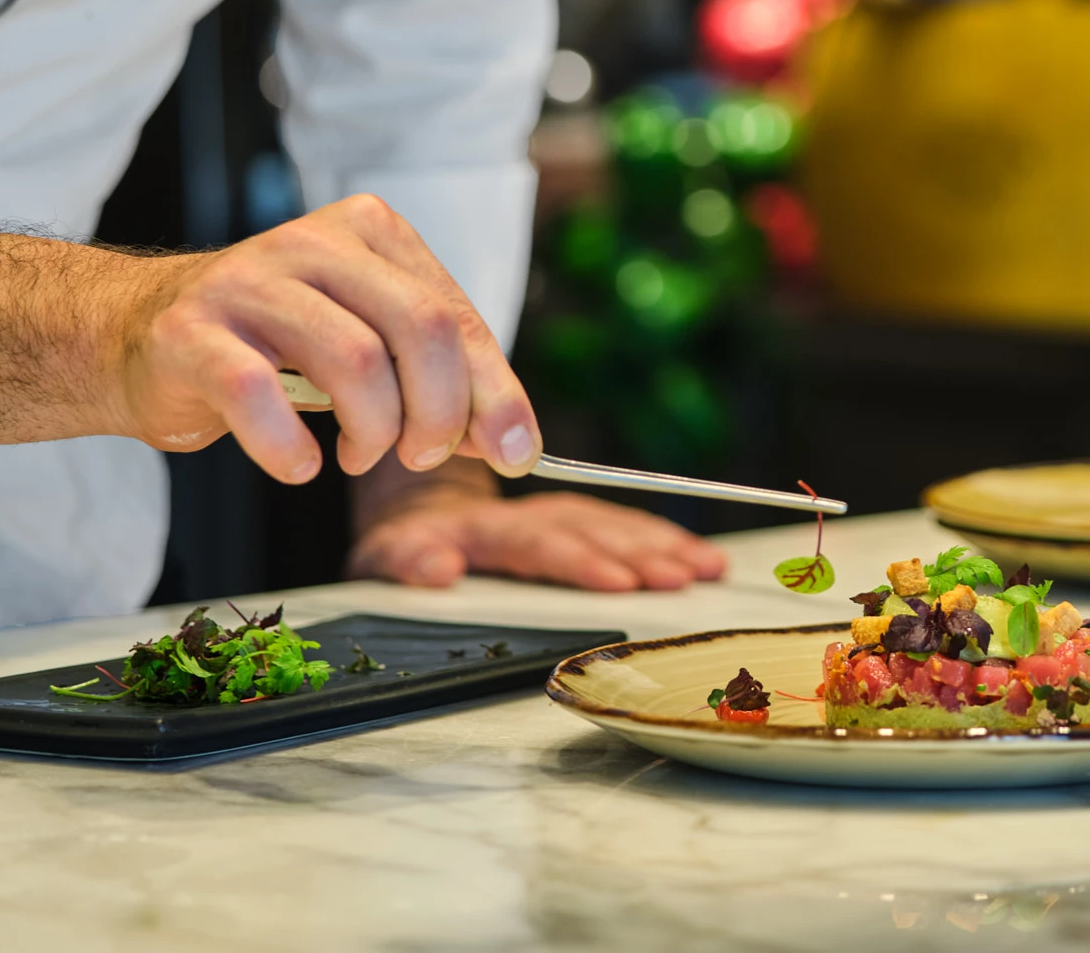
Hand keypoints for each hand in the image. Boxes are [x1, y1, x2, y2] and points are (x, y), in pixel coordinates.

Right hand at [113, 194, 540, 483]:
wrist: (138, 336)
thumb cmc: (272, 346)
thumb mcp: (369, 347)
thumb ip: (439, 382)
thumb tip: (510, 439)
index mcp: (372, 234)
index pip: (455, 315)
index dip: (496, 391)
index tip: (516, 449)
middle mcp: (315, 241)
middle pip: (421, 329)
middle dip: (441, 413)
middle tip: (423, 455)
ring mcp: (250, 280)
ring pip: (356, 361)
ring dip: (374, 431)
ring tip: (359, 455)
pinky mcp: (193, 331)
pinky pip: (259, 394)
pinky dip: (291, 448)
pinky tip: (301, 463)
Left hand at [349, 457, 728, 590]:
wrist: (425, 507)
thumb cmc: (408, 545)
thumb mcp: (385, 556)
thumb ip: (407, 562)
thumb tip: (438, 569)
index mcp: (486, 527)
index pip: (538, 542)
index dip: (580, 561)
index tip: (618, 582)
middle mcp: (531, 515)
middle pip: (590, 532)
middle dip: (638, 555)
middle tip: (678, 580)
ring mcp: (559, 514)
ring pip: (616, 525)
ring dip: (662, 546)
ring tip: (704, 569)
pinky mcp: (580, 520)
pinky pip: (627, 525)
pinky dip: (667, 540)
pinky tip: (702, 558)